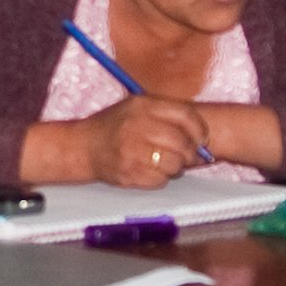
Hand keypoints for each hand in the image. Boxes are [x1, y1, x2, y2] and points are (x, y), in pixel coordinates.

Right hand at [82, 94, 212, 188]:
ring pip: (173, 164)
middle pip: (181, 143)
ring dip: (175, 167)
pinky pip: (159, 180)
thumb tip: (202, 137)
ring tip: (166, 163)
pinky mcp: (128, 173)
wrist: (83, 146)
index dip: (199, 130)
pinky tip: (151, 170)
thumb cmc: (116, 126)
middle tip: (188, 156)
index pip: (185, 116)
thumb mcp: (137, 107)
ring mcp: (131, 151)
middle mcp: (137, 126)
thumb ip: (168, 115)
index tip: (202, 139)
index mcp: (143, 105)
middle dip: (190, 153)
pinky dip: (161, 178)